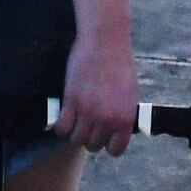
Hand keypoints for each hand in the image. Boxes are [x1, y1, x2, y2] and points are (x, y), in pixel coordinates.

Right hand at [55, 34, 138, 156]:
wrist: (105, 41)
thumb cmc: (118, 62)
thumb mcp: (129, 93)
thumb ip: (121, 113)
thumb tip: (113, 127)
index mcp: (125, 118)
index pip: (116, 149)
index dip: (108, 144)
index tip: (103, 137)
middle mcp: (108, 119)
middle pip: (93, 145)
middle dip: (89, 137)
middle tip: (86, 125)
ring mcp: (88, 111)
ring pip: (76, 139)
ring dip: (74, 133)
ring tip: (74, 122)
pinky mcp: (71, 101)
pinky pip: (62, 127)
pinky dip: (60, 127)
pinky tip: (62, 119)